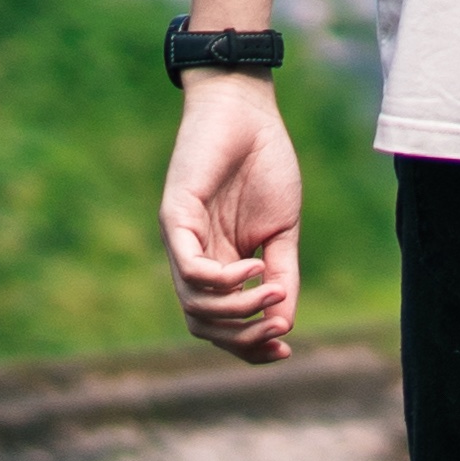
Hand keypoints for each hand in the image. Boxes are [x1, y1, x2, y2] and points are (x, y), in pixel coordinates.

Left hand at [157, 76, 304, 360]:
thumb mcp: (282, 230)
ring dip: (237, 310)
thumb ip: (282, 275)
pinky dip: (224, 280)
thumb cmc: (264, 164)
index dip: (248, 346)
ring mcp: (180, 240)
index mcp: (218, 264)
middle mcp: (193, 258)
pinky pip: (191, 268)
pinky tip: (255, 265)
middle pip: (202, 325)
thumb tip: (284, 325)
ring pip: (194, 305)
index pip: (219, 325)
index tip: (285, 349)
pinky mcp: (174, 216)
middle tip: (278, 328)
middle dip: (243, 338)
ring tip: (272, 289)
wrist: (247, 111)